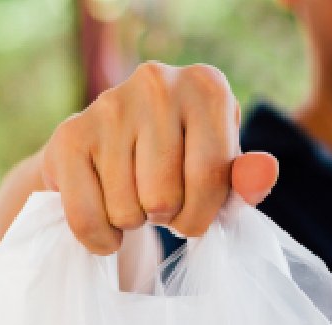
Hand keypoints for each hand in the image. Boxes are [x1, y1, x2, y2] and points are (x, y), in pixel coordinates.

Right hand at [39, 62, 279, 254]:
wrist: (114, 154)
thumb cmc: (183, 166)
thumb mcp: (223, 174)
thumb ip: (246, 180)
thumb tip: (264, 172)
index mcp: (207, 87)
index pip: (210, 178)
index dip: (202, 215)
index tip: (194, 211)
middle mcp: (157, 82)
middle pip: (163, 197)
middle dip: (165, 217)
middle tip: (159, 200)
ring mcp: (108, 104)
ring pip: (125, 210)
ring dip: (132, 223)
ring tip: (133, 197)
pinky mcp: (68, 135)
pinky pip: (86, 217)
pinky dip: (98, 236)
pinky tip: (105, 217)